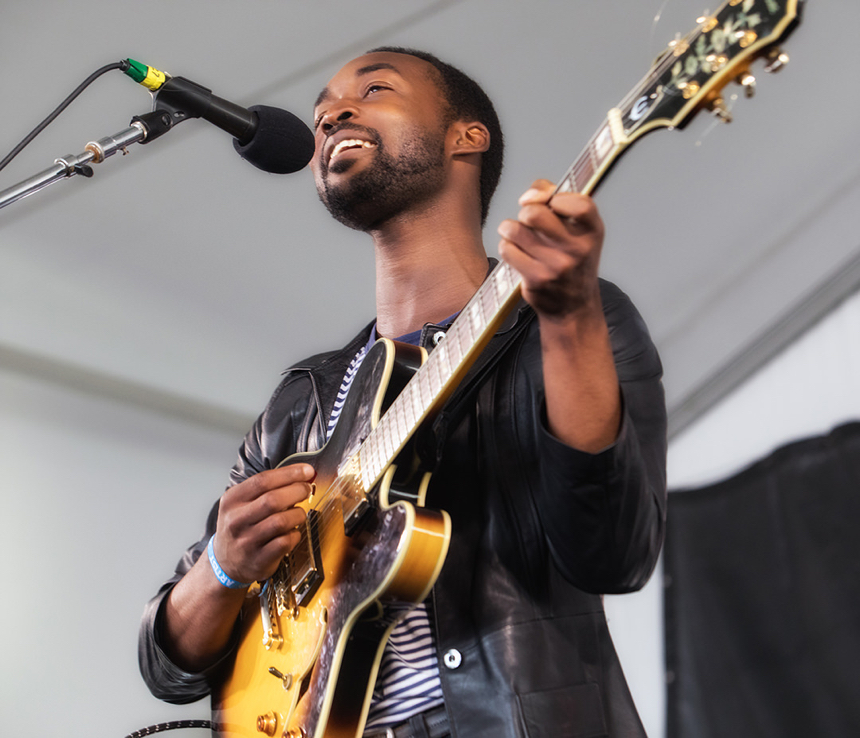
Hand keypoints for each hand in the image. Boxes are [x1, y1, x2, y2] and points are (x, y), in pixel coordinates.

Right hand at [212, 463, 314, 584]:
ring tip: (299, 513)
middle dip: (297, 491)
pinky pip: (285, 542)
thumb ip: (266, 489)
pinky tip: (293, 532)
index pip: (262, 480)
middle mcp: (236, 520)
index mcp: (232, 500)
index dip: (289, 473)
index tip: (306, 471)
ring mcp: (247, 541)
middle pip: (273, 499)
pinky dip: (295, 534)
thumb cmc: (240, 528)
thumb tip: (299, 475)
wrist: (226, 563)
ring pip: (281, 521)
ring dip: (297, 514)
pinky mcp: (259, 559)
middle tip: (306, 490)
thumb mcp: (241, 504)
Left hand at [497, 179, 604, 320]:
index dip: (557, 197)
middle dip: (526, 212)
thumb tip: (530, 194)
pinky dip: (508, 248)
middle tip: (530, 221)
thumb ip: (558, 200)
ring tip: (518, 235)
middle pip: (533, 213)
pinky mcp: (536, 279)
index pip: (579, 203)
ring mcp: (556, 266)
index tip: (551, 203)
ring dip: (510, 229)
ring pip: (514, 229)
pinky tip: (518, 254)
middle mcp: (577, 249)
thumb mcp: (579, 229)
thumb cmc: (574, 261)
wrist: (574, 307)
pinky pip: (507, 249)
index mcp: (592, 231)